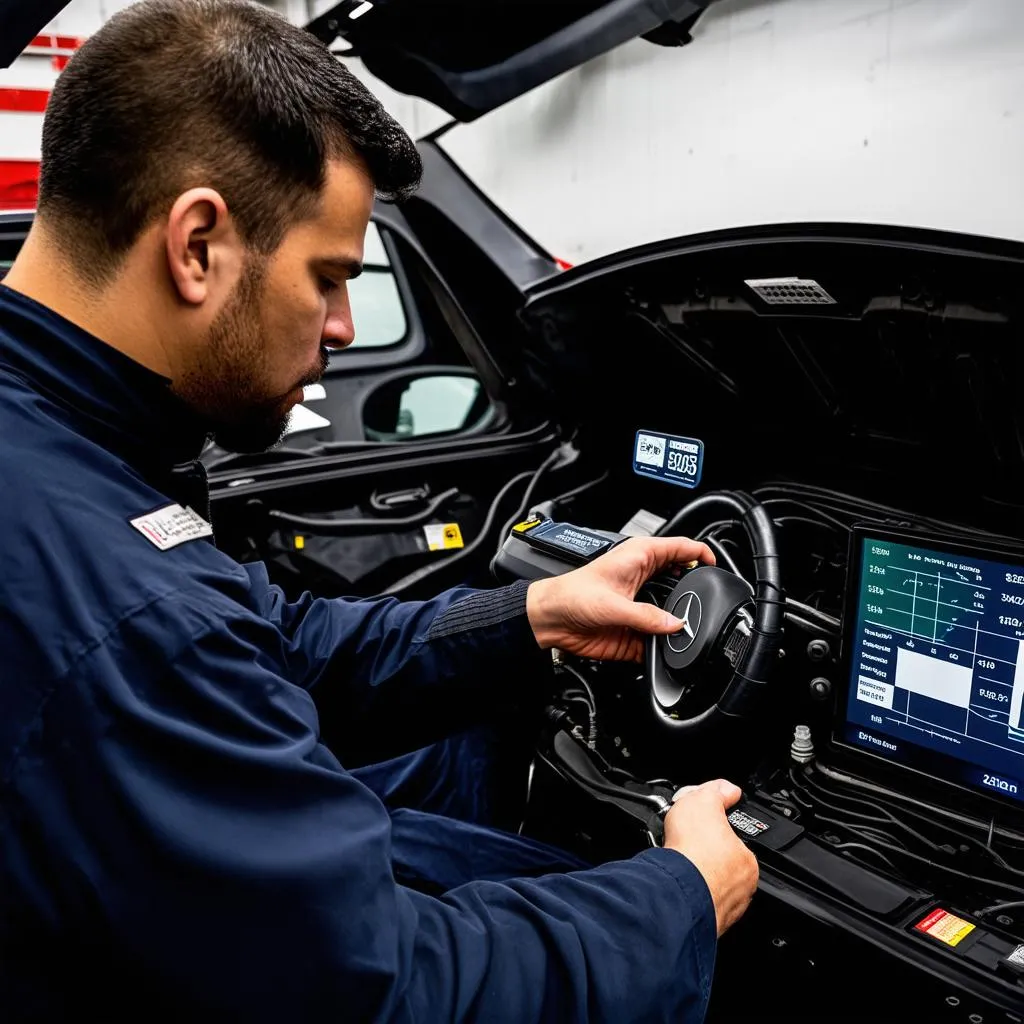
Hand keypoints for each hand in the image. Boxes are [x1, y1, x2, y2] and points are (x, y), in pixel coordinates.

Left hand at [525, 536, 713, 661]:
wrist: (549, 620)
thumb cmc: (570, 595)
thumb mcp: (612, 604)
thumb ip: (646, 617)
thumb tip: (674, 625)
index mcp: (639, 558)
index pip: (680, 548)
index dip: (701, 553)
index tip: (716, 565)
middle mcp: (643, 579)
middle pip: (681, 581)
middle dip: (693, 593)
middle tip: (704, 604)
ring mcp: (640, 605)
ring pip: (672, 613)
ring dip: (679, 622)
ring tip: (686, 629)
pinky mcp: (635, 629)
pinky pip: (658, 639)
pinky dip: (664, 645)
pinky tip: (666, 648)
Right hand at [663, 780, 757, 935]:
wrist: (673, 889)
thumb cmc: (692, 850)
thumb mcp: (704, 800)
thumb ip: (717, 791)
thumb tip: (727, 789)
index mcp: (747, 862)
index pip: (735, 842)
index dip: (714, 831)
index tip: (699, 829)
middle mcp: (741, 891)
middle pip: (722, 866)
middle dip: (703, 856)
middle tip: (683, 846)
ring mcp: (723, 911)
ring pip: (708, 889)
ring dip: (694, 878)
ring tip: (674, 864)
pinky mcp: (703, 927)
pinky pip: (694, 907)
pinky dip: (683, 896)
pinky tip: (672, 885)